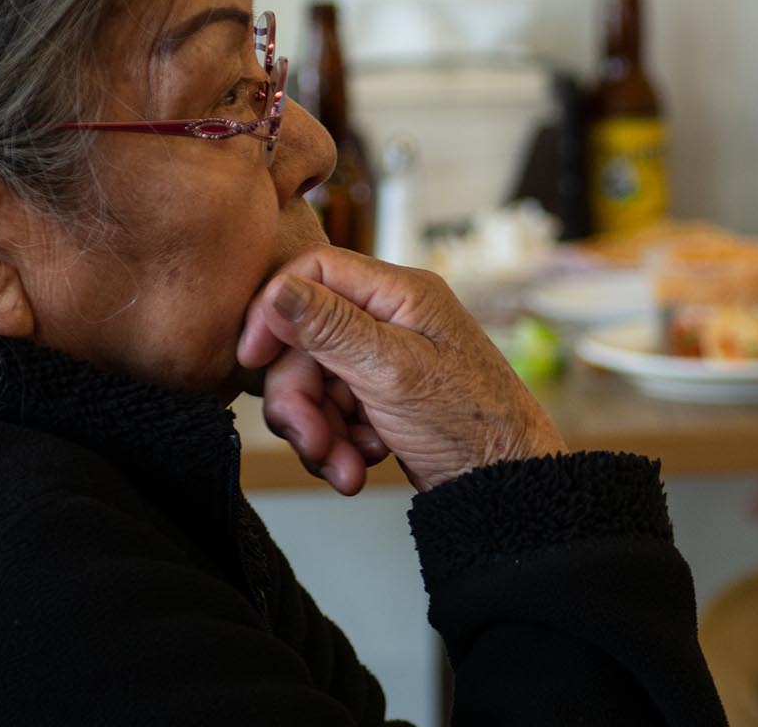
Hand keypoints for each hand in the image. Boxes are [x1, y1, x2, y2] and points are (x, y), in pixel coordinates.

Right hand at [237, 245, 566, 493]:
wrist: (504, 486)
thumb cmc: (471, 423)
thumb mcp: (393, 373)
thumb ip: (331, 328)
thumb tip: (278, 289)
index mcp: (401, 293)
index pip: (313, 272)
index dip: (273, 312)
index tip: (252, 358)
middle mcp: (391, 317)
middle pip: (305, 338)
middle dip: (301, 397)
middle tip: (313, 441)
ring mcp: (385, 358)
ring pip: (313, 381)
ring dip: (320, 430)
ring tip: (347, 467)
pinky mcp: (381, 396)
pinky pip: (332, 410)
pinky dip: (338, 442)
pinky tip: (362, 464)